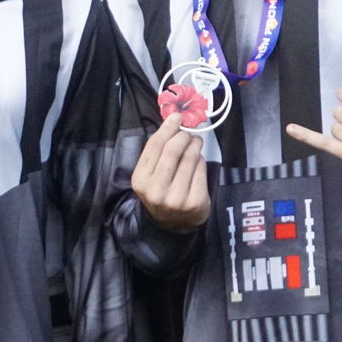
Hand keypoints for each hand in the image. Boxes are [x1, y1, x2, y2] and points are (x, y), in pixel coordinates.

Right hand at [131, 114, 209, 231]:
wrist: (171, 224)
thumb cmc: (160, 191)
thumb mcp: (149, 175)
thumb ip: (157, 151)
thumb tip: (173, 120)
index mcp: (140, 180)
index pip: (155, 146)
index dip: (168, 128)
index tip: (177, 117)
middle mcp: (156, 190)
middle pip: (173, 150)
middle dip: (183, 136)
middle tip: (188, 133)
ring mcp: (176, 198)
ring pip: (190, 158)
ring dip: (195, 145)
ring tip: (195, 143)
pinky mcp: (195, 202)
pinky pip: (201, 170)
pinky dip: (201, 161)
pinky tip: (197, 161)